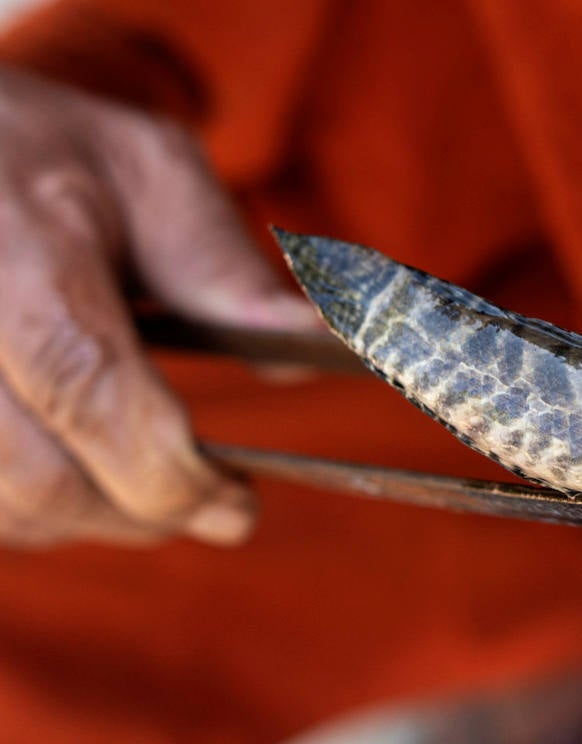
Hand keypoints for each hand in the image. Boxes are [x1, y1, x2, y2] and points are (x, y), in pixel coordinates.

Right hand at [0, 67, 314, 547]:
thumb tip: (321, 345)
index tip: (238, 505)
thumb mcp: (149, 174)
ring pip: (7, 509)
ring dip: (93, 517)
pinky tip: (78, 467)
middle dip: (146, 508)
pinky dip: (38, 513)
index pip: (81, 377)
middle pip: (39, 475)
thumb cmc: (49, 159)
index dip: (165, 465)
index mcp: (16, 243)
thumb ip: (226, 268)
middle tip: (215, 502)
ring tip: (146, 474)